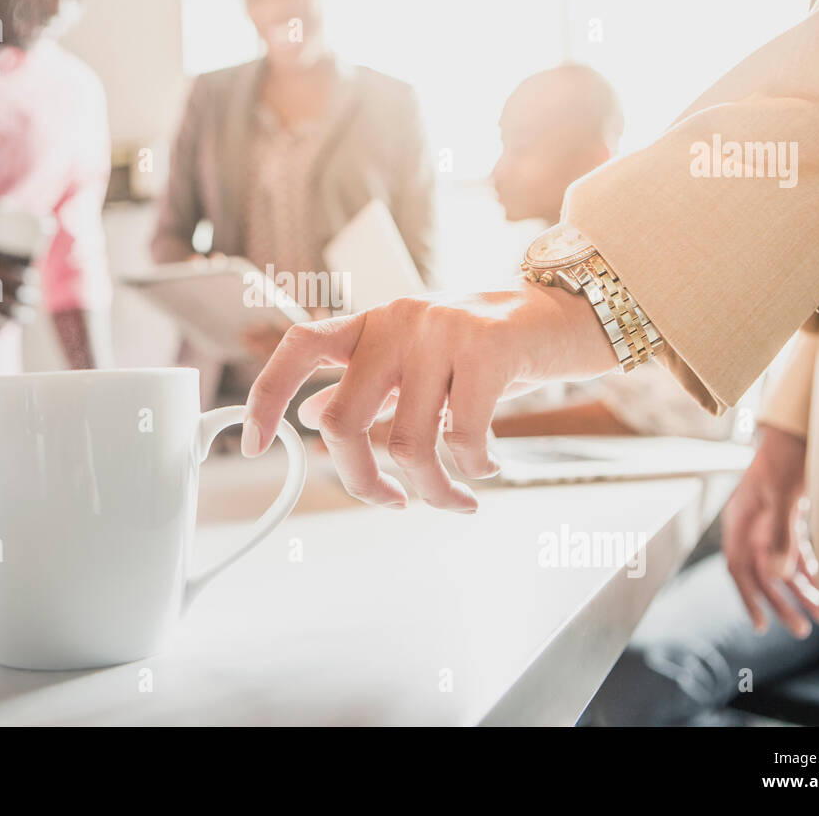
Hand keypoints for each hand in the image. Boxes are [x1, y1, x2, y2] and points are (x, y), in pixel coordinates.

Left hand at [241, 288, 617, 511]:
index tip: (254, 445)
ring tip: (455, 498)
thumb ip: (366, 387)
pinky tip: (487, 468)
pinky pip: (463, 436)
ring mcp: (441, 330)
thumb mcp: (416, 362)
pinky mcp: (488, 346)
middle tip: (393, 504)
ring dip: (429, 490)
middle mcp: (397, 319)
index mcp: (372, 323)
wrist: (564, 313)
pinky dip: (473, 470)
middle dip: (361, 482)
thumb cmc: (486, 347)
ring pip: (405, 442)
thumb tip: (308, 417)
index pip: (298, 347)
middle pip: (341, 420)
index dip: (267, 396)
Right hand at [721, 425, 818, 637]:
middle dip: (781, 603)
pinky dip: (809, 571)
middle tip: (801, 631)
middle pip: (762, 572)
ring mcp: (769, 522)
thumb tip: (775, 576)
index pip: (737, 567)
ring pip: (781, 565)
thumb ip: (779, 534)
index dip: (748, 597)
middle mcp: (751, 525)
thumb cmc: (786, 458)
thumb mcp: (784, 495)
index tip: (761, 625)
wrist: (799, 429)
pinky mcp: (788, 518)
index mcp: (740, 520)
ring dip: (800, 591)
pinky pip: (797, 552)